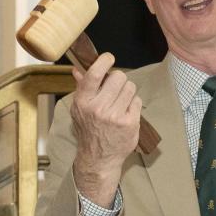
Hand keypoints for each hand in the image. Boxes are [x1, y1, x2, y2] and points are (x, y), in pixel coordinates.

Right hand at [70, 52, 141, 206]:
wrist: (99, 158)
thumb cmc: (89, 130)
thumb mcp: (79, 109)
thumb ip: (81, 88)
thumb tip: (77, 69)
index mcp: (83, 102)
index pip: (94, 74)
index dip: (104, 61)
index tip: (109, 58)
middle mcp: (99, 108)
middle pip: (118, 77)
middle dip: (119, 80)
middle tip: (116, 88)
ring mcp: (116, 116)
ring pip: (130, 87)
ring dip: (127, 92)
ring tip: (121, 102)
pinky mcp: (130, 123)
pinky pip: (137, 101)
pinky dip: (134, 104)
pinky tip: (127, 112)